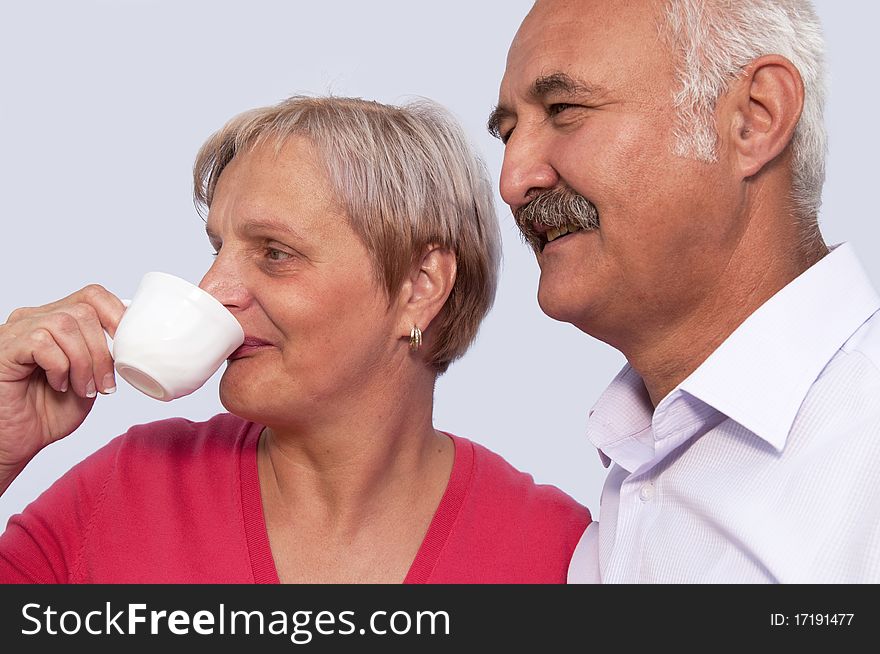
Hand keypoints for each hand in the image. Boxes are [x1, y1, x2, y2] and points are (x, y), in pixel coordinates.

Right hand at [0, 284, 125, 489]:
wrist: (15, 442)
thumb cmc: (47, 413)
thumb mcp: (90, 379)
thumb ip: (105, 355)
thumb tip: (133, 341)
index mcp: (56, 320)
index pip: (92, 296)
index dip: (117, 316)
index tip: (128, 348)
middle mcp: (34, 319)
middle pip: (84, 310)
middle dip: (103, 351)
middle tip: (103, 384)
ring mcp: (16, 332)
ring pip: (65, 324)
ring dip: (84, 362)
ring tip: (83, 389)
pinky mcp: (4, 349)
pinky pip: (41, 343)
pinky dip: (59, 366)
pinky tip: (59, 385)